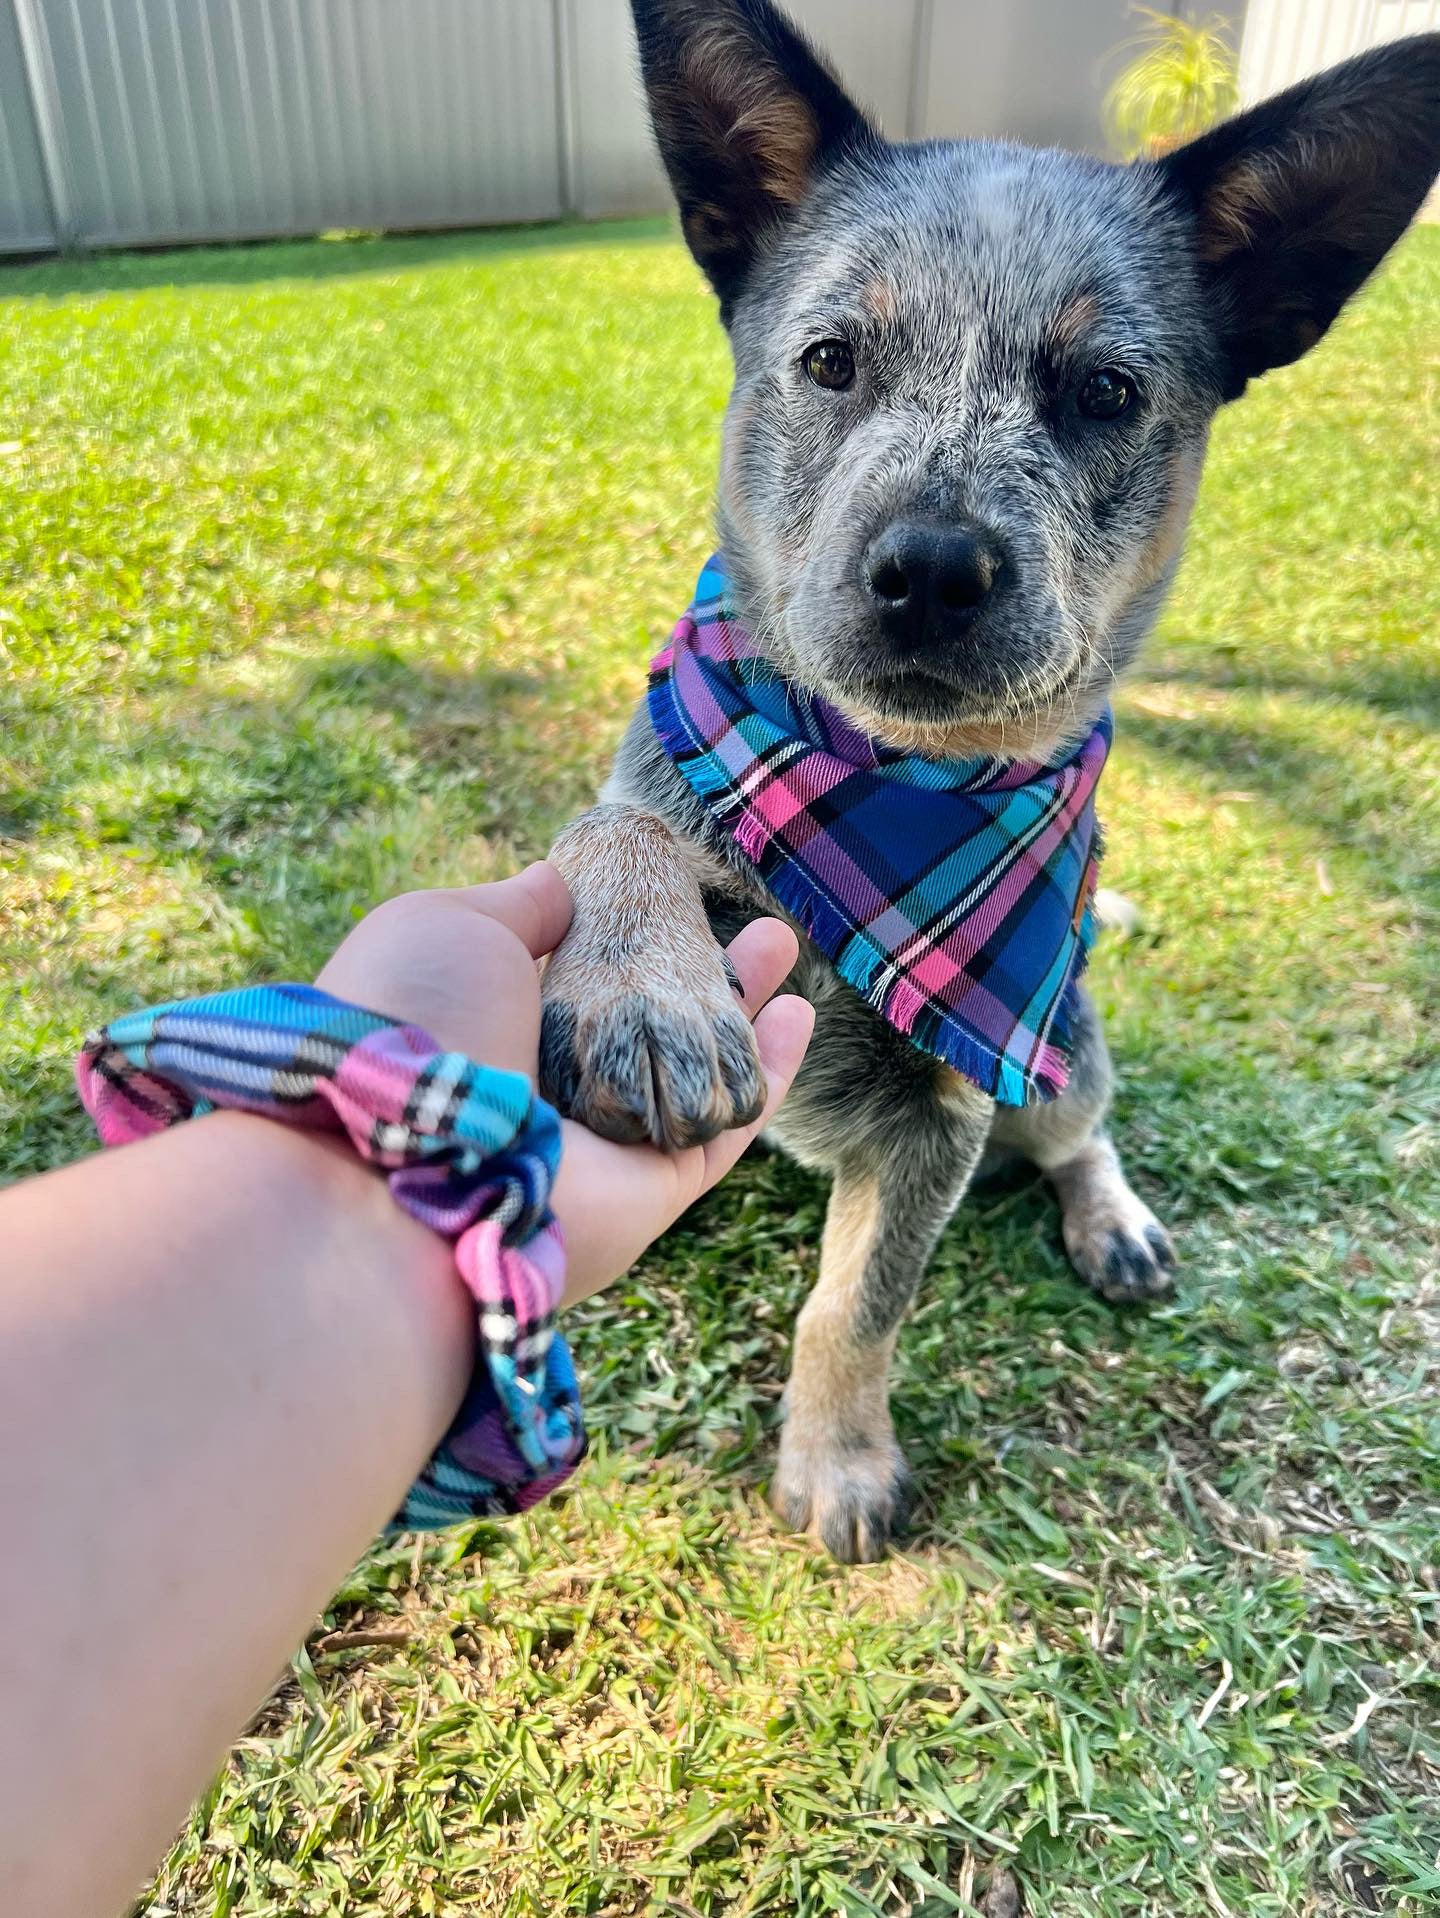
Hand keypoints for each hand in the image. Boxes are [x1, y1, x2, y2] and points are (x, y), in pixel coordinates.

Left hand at [316, 862, 812, 1300]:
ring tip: (783, 946)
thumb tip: (559, 881)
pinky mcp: (653, 1192)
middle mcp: (552, 1099)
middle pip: (649, 1029)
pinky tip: (795, 1013)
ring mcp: (605, 1149)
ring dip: (744, 1011)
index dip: (632, 944)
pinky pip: (724, 1127)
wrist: (409, 1152)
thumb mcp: (449, 928)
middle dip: (703, 974)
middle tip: (754, 926)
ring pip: (695, 1071)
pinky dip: (767, 1072)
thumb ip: (517, 907)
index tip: (674, 898)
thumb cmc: (412, 1027)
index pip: (582, 989)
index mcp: (496, 1037)